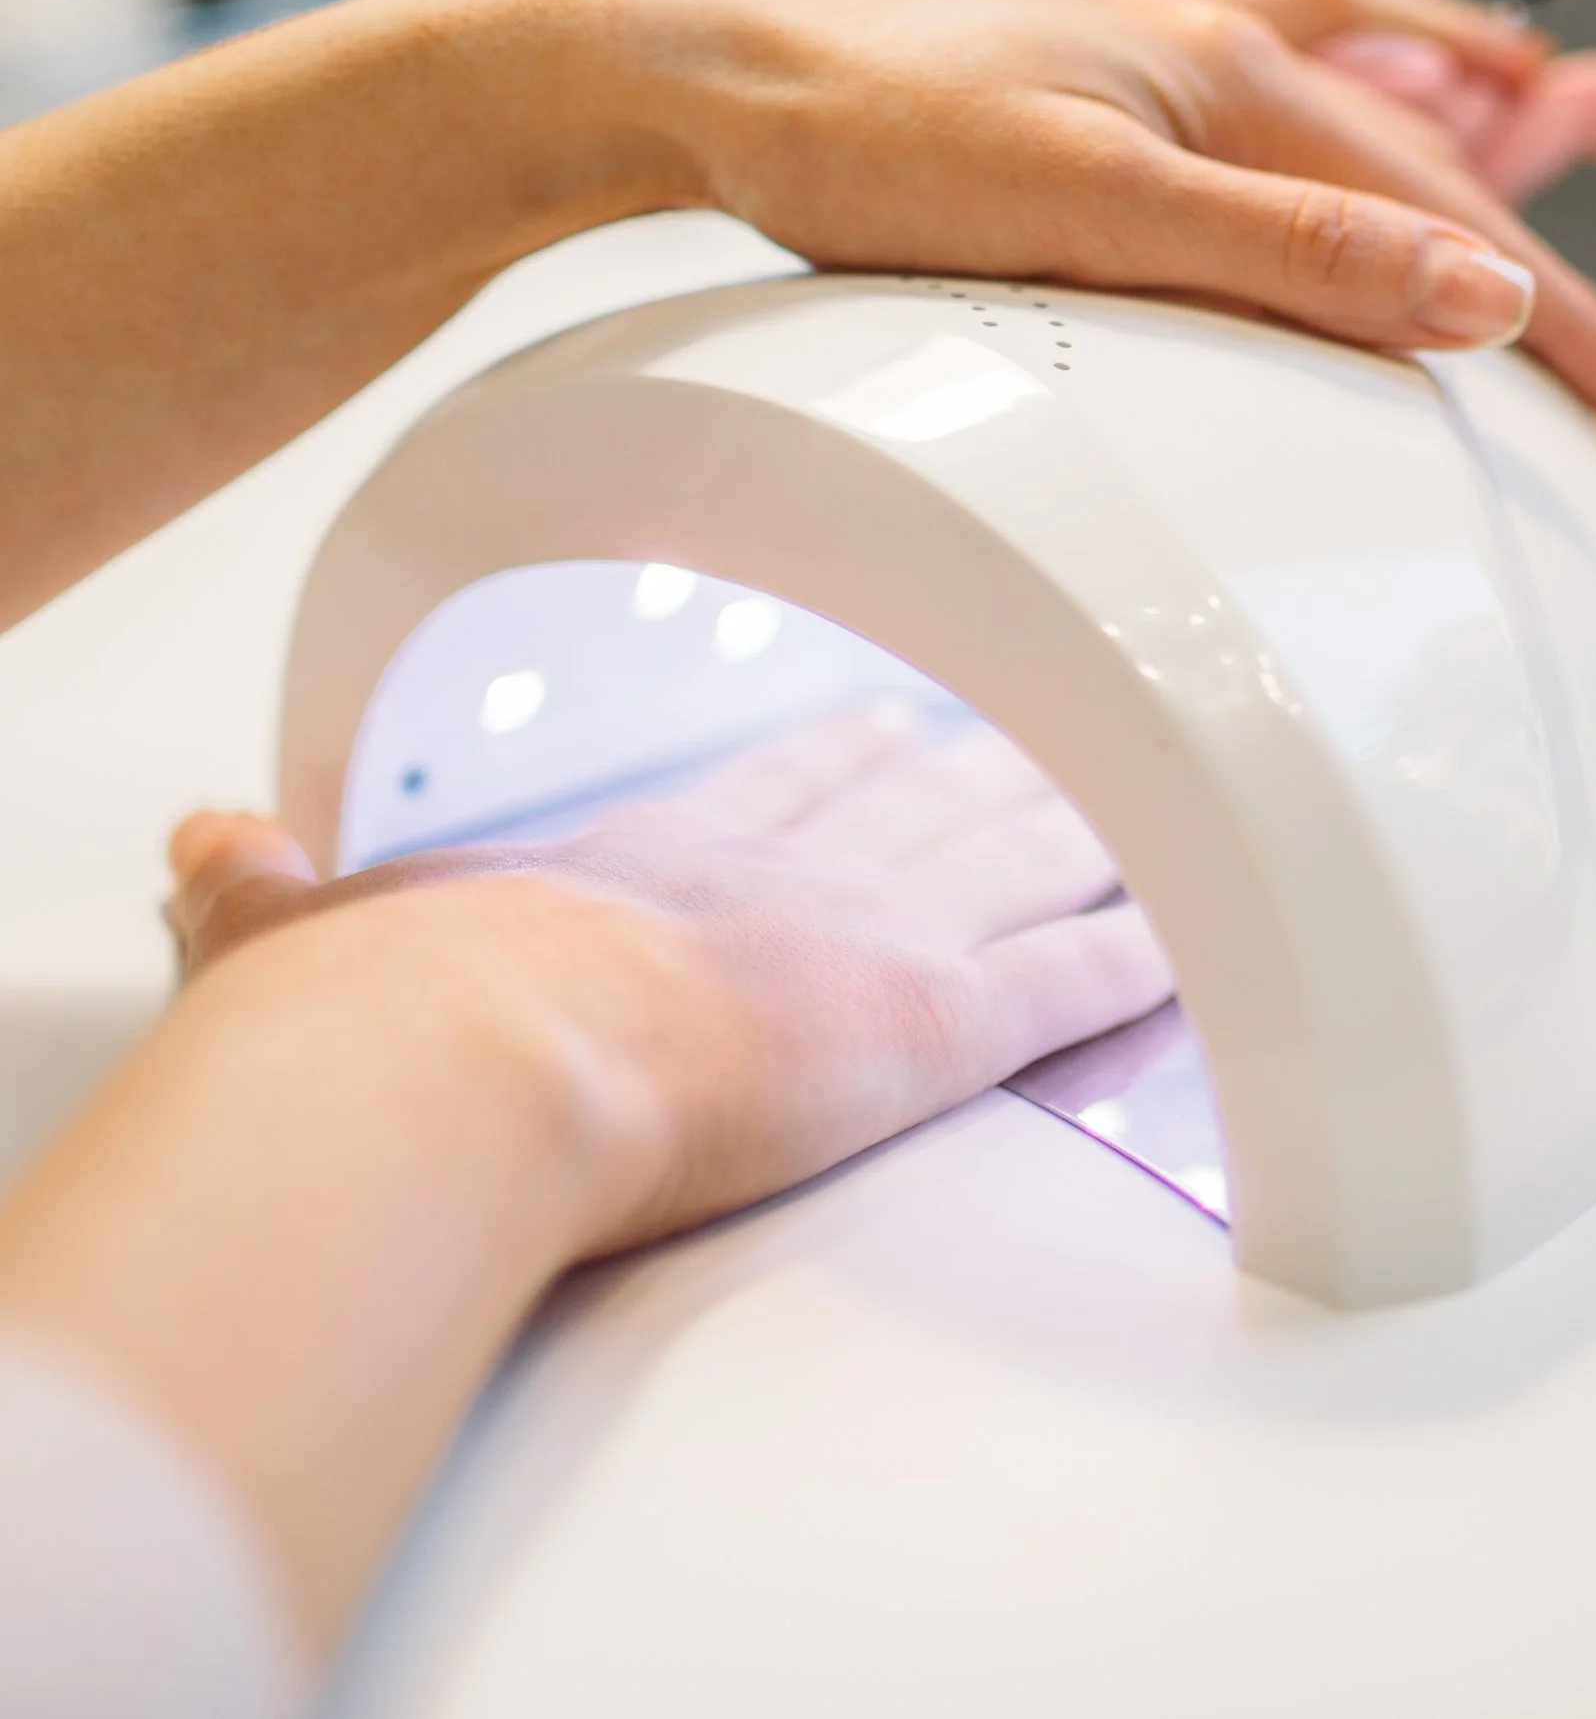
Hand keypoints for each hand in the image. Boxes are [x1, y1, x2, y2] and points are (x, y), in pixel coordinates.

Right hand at [0, 702, 1165, 1655]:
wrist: (473, 1054)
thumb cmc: (398, 1010)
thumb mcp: (308, 941)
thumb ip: (272, 892)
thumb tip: (213, 843)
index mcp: (659, 853)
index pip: (777, 788)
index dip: (842, 761)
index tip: (881, 730)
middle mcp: (788, 875)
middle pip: (924, 808)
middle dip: (995, 775)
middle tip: (1049, 738)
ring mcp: (881, 936)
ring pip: (1024, 866)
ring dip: (1093, 838)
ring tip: (1152, 806)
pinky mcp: (945, 1019)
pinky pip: (1076, 980)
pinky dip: (1144, 952)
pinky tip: (1194, 929)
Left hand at [519, 0, 1595, 421]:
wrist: (692, 60)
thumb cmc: (869, 129)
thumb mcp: (1097, 207)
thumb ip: (1292, 254)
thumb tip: (1481, 297)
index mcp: (1233, 83)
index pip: (1442, 214)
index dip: (1549, 313)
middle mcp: (1201, 54)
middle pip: (1405, 161)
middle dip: (1512, 254)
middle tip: (1592, 365)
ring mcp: (1131, 58)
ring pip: (1326, 98)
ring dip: (1423, 125)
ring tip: (1500, 129)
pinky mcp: (1061, 83)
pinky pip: (1209, 57)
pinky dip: (1267, 27)